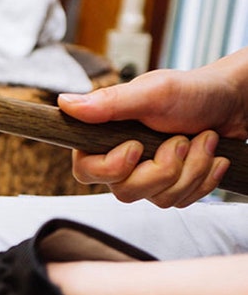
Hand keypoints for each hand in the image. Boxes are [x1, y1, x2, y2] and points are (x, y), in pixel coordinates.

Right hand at [59, 50, 247, 206]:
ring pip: (158, 199)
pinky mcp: (171, 189)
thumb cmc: (194, 92)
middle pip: (125, 192)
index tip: (136, 148)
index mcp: (105, 138)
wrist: (234, 103)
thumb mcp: (153, 92)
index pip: (85, 172)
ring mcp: (146, 179)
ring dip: (191, 169)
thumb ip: (109, 102)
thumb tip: (65, 103)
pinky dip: (203, 178)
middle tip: (181, 139)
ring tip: (203, 139)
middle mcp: (121, 162)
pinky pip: (181, 202)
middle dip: (163, 169)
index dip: (111, 168)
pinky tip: (211, 156)